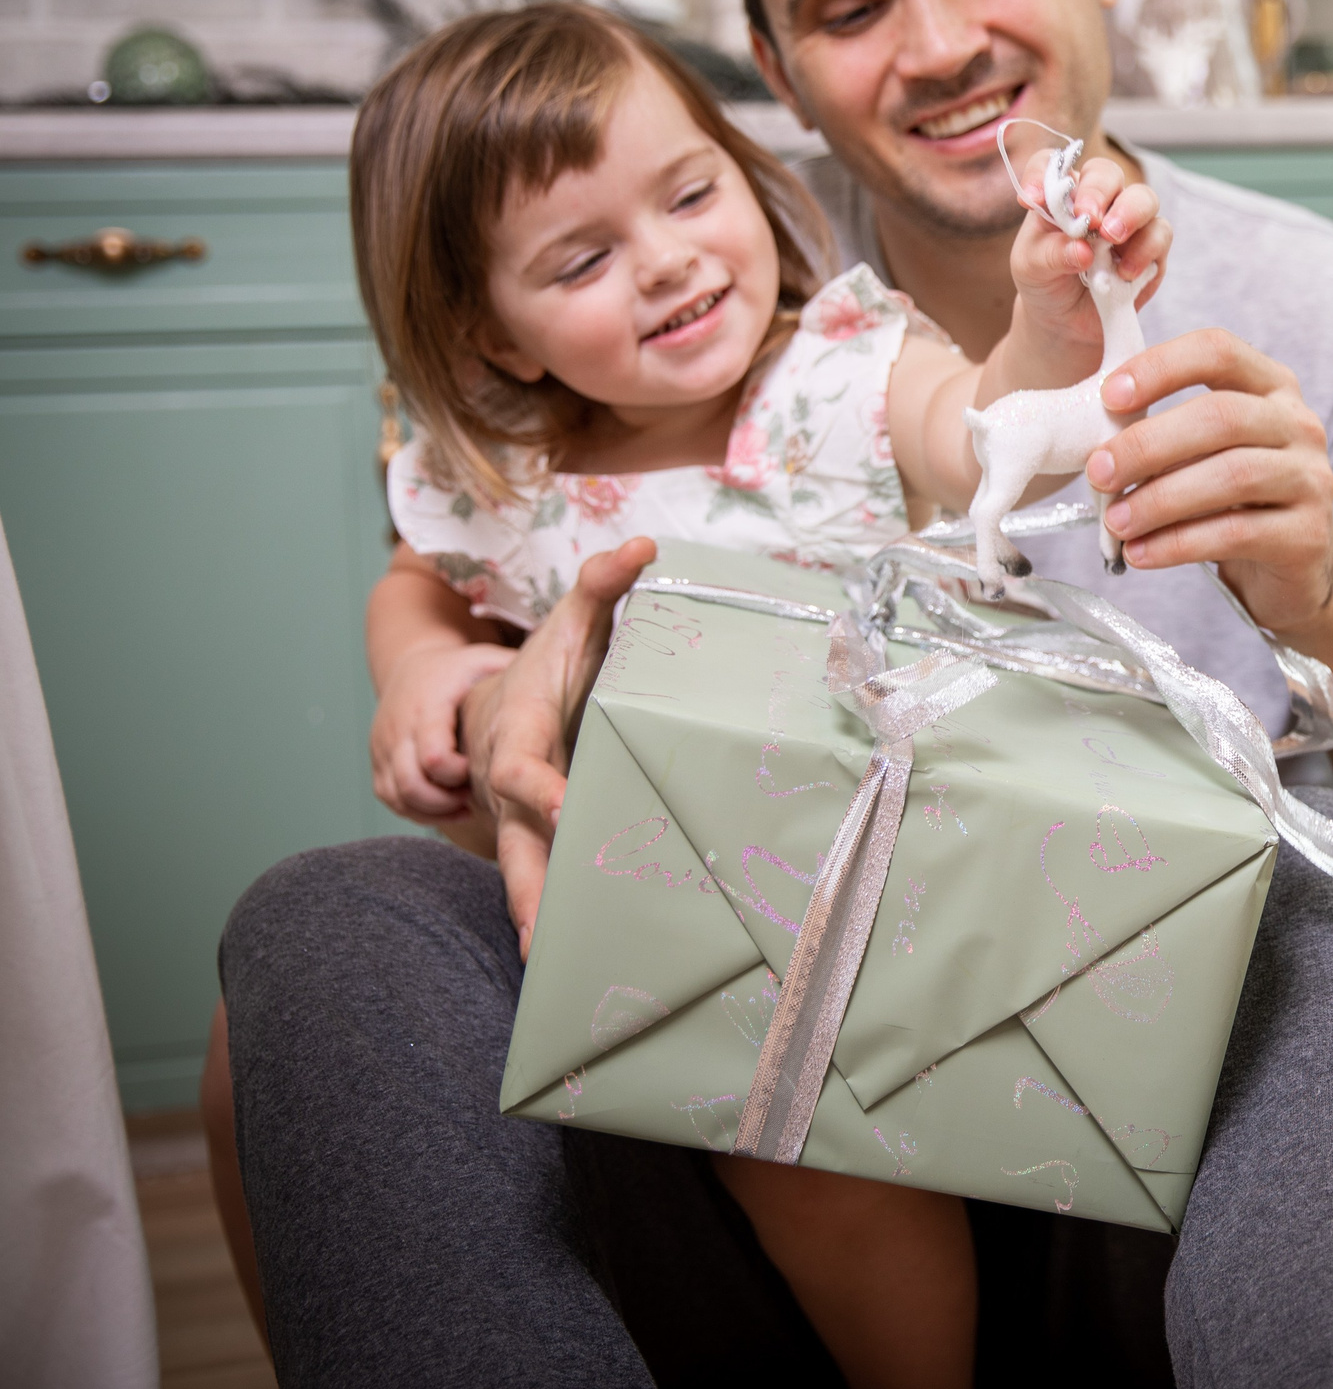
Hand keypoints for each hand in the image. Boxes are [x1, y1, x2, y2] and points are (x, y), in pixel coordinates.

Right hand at [371, 640, 515, 821]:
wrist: (409, 665)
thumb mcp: (486, 661)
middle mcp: (398, 728)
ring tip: (467, 803)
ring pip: (398, 795)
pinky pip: (390, 798)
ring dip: (434, 808)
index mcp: (427, 705)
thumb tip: (571, 669)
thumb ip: (517, 672)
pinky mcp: (378, 762)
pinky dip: (418, 810)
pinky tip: (451, 806)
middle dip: (446, 799)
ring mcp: (383, 747)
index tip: (481, 774)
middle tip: (477, 797)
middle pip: (412, 783)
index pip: (434, 756)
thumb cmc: (460, 669)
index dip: (459, 775)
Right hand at [463, 537, 655, 958]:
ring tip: (556, 974)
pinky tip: (582, 963)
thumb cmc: (549, 661)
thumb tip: (643, 546)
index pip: (525, 769)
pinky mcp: (540, 841)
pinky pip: (547, 880)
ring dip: (540, 919)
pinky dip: (559, 919)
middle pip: (514, 843)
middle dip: (527, 889)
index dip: (541, 790)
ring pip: (525, 874)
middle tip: (540, 938)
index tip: (565, 809)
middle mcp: (511, 787)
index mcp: (520, 734)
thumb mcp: (575, 622)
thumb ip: (603, 586)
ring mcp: (520, 821)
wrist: (502, 701)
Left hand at [1008, 154, 1168, 361]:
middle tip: (1089, 217)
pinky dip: (1145, 250)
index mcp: (1061, 196)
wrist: (1066, 323)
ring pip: (1143, 197)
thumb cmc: (1046, 283)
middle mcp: (1098, 202)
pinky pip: (1160, 235)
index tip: (1033, 200)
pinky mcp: (1152, 248)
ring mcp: (1129, 222)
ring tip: (1112, 238)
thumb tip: (1082, 249)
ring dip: (1129, 213)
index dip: (1044, 174)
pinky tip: (1124, 273)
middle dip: (1098, 192)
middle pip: (1107, 173)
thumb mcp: (1031, 269)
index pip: (1054, 166)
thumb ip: (1050, 254)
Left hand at [1084, 330, 1332, 633]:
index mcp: (1271, 387)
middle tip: (1099, 472)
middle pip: (1221, 417)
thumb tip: (1099, 446)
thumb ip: (1168, 436)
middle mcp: (1299, 424)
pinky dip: (1178, 543)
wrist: (1295, 567)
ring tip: (1116, 521)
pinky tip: (1142, 553)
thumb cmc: (1237, 500)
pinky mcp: (1307, 535)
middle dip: (1149, 444)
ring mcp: (1310, 479)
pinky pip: (1235, 533)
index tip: (1109, 396)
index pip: (1218, 351)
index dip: (1160, 367)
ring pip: (1231, 476)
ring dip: (1160, 500)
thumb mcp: (1209, 452)